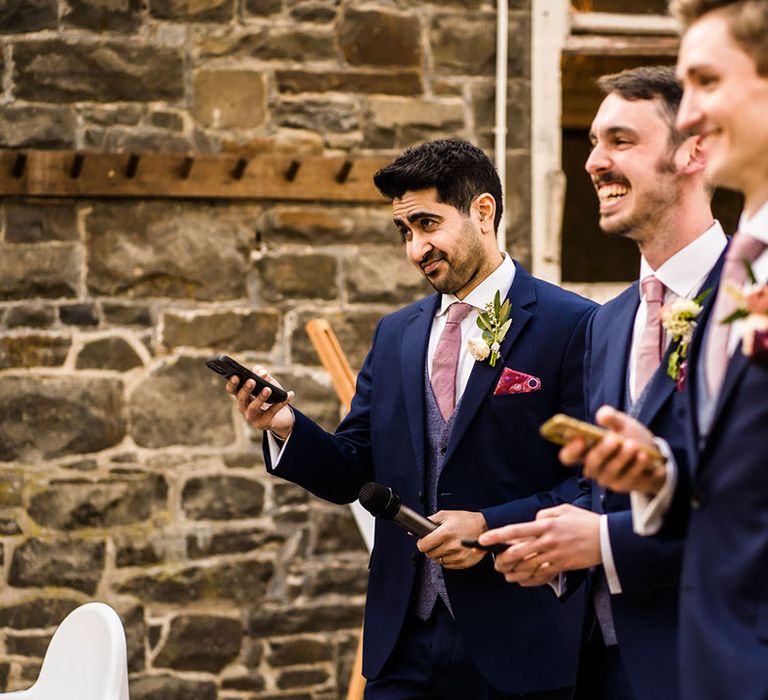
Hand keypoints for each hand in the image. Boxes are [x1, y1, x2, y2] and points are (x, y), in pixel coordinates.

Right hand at [226, 365, 294, 439]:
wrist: (282, 415)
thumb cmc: (271, 396)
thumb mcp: (266, 382)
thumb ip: (261, 373)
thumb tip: (262, 373)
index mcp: (241, 396)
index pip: (232, 390)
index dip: (232, 383)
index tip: (235, 376)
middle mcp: (243, 407)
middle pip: (241, 399)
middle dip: (246, 389)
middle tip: (251, 381)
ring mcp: (252, 417)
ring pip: (253, 408)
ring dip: (260, 398)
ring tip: (268, 389)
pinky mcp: (263, 424)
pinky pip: (272, 412)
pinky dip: (281, 403)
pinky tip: (289, 394)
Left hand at [417, 510, 487, 568]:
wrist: (485, 527)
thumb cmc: (466, 520)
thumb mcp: (446, 515)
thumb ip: (429, 521)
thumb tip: (415, 528)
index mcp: (445, 533)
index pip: (424, 545)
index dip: (422, 543)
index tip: (424, 541)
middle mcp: (451, 545)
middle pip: (430, 554)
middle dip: (431, 548)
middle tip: (437, 542)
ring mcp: (458, 556)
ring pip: (438, 560)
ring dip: (440, 554)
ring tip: (447, 545)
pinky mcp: (463, 563)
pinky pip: (447, 565)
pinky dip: (448, 559)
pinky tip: (453, 550)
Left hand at [478, 505, 600, 585]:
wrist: (607, 539)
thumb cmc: (585, 522)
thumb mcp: (564, 510)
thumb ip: (544, 515)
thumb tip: (532, 522)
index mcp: (546, 525)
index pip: (516, 531)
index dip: (497, 536)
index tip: (483, 540)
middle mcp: (547, 541)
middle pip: (517, 553)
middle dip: (502, 559)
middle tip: (494, 561)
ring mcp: (554, 556)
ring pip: (527, 567)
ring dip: (513, 572)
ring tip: (505, 573)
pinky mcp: (562, 567)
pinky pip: (541, 576)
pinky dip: (529, 580)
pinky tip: (522, 580)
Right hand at [559, 406, 667, 495]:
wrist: (655, 455)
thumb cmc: (630, 437)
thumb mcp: (621, 423)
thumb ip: (611, 416)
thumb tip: (601, 416)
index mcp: (586, 452)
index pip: (568, 456)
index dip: (571, 450)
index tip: (580, 438)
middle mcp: (595, 468)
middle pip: (591, 465)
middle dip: (601, 452)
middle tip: (612, 439)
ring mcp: (610, 479)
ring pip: (611, 472)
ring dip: (622, 458)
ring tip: (632, 445)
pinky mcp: (626, 486)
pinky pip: (630, 478)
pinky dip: (637, 466)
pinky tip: (644, 455)